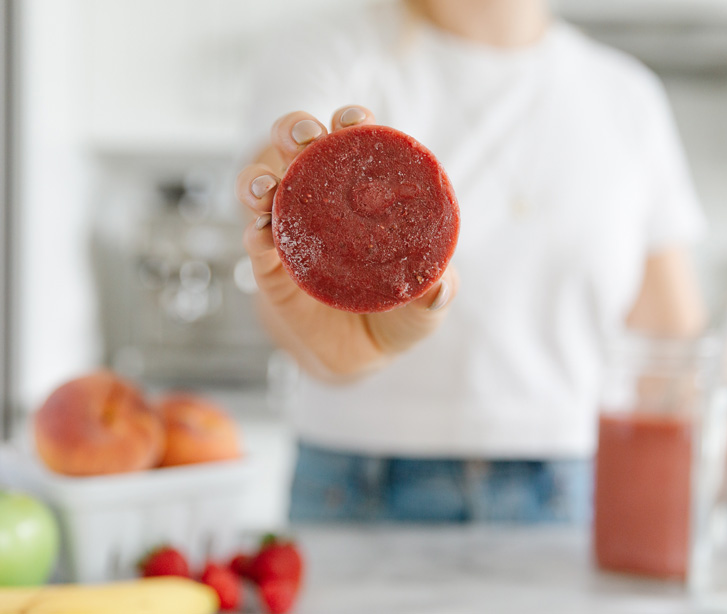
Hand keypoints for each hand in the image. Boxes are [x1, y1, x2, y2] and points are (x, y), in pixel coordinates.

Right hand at [235, 105, 457, 379]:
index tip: (354, 121)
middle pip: (298, 150)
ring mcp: (289, 231)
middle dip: (295, 130)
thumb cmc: (398, 314)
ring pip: (263, 188)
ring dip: (258, 178)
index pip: (352, 146)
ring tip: (266, 187)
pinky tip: (260, 232)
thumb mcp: (425, 305)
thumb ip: (436, 291)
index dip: (350, 123)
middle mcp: (320, 201)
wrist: (361, 355)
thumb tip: (442, 287)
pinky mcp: (269, 268)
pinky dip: (254, 234)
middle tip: (306, 137)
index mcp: (361, 195)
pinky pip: (255, 243)